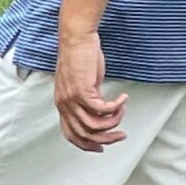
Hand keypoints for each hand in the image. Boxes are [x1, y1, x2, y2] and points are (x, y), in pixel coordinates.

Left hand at [54, 30, 126, 151]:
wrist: (76, 38)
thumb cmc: (79, 55)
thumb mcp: (82, 82)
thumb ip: (88, 97)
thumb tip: (100, 108)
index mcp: (62, 105)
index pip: (71, 134)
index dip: (86, 145)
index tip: (101, 147)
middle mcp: (65, 105)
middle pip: (85, 134)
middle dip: (105, 139)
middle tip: (121, 135)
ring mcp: (72, 100)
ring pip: (95, 125)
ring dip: (113, 122)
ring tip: (123, 112)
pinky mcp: (83, 91)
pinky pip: (102, 109)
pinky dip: (115, 108)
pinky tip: (123, 99)